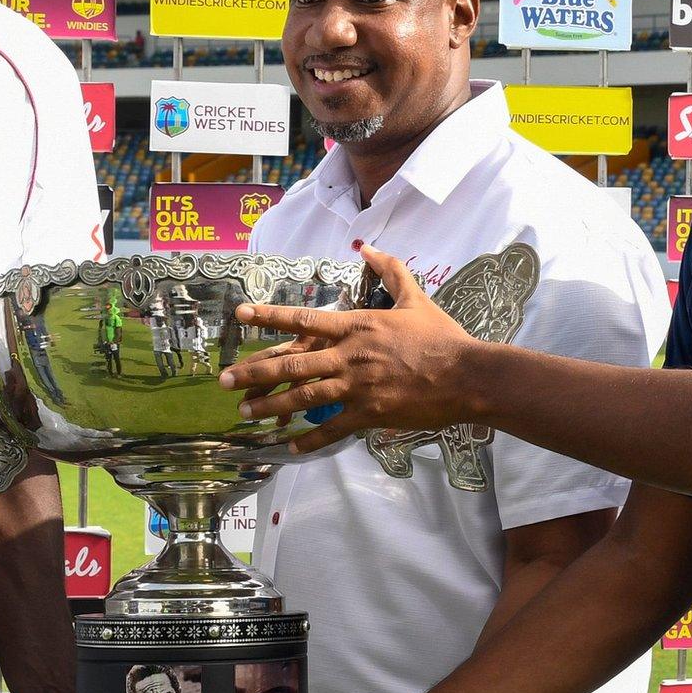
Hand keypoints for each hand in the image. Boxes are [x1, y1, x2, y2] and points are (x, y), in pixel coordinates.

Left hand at [220, 245, 483, 453]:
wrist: (466, 375)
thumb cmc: (442, 336)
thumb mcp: (415, 298)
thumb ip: (390, 269)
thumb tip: (368, 246)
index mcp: (357, 325)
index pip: (303, 318)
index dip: (269, 316)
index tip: (240, 314)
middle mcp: (349, 355)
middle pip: (292, 362)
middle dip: (254, 371)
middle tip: (225, 378)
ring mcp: (358, 386)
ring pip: (304, 397)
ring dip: (271, 406)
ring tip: (244, 412)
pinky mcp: (370, 413)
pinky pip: (332, 428)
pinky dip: (309, 439)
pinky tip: (288, 446)